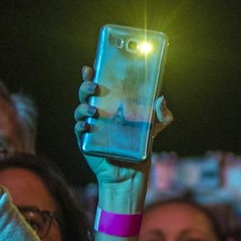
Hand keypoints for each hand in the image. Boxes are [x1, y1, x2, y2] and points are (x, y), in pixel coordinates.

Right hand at [75, 65, 173, 188]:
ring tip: (94, 110)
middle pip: (87, 94)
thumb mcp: (154, 129)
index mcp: (112, 105)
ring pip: (80, 109)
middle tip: (94, 86)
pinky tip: (87, 125)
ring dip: (83, 107)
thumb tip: (160, 99)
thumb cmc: (140, 147)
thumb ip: (161, 115)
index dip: (93, 75)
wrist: (130, 173)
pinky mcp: (85, 140)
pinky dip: (80, 125)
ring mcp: (91, 125)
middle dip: (86, 86)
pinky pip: (78, 129)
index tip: (92, 67)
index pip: (101, 86)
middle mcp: (99, 112)